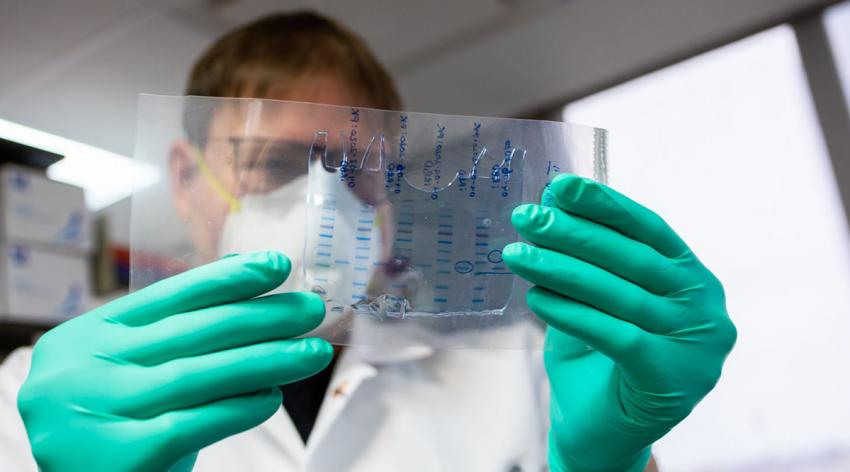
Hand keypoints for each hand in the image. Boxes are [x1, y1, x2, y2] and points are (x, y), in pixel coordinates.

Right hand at [17, 251, 331, 471]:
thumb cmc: (111, 427)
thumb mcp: (131, 370)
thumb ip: (177, 329)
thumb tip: (241, 269)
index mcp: (86, 336)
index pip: (170, 296)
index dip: (229, 279)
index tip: (278, 266)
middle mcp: (82, 368)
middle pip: (191, 332)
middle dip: (261, 317)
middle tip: (312, 310)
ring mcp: (94, 412)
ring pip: (197, 375)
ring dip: (266, 360)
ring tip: (312, 353)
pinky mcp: (116, 459)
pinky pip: (192, 425)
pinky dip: (238, 409)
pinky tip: (272, 398)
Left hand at [503, 175, 736, 471]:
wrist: (603, 431)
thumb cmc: (598, 358)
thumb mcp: (593, 298)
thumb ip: (584, 255)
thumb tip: (553, 199)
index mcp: (692, 275)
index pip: (648, 229)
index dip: (604, 205)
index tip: (561, 186)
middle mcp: (704, 305)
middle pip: (632, 258)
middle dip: (573, 234)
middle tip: (527, 218)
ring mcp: (696, 344)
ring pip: (619, 294)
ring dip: (561, 269)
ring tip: (517, 254)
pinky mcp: (673, 377)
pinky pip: (614, 333)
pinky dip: (571, 312)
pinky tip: (536, 297)